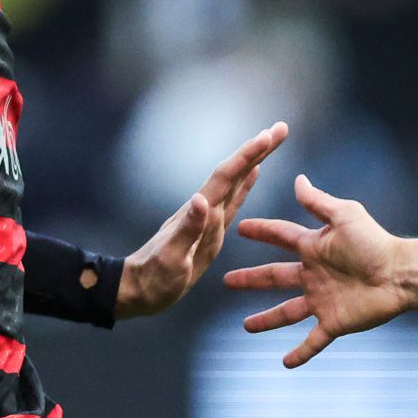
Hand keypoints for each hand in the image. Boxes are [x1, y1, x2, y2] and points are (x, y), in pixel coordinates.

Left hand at [118, 121, 289, 318]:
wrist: (137, 289)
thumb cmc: (154, 279)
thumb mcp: (171, 259)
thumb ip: (187, 230)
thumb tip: (200, 200)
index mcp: (200, 215)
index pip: (226, 178)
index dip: (246, 156)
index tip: (267, 136)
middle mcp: (206, 211)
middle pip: (234, 172)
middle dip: (257, 150)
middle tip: (281, 128)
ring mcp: (208, 219)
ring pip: (235, 182)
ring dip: (254, 160)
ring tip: (271, 141)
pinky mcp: (210, 229)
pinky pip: (232, 200)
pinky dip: (245, 184)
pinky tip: (252, 174)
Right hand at [225, 173, 413, 367]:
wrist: (400, 275)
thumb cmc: (375, 242)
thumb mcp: (344, 216)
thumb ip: (318, 203)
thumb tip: (298, 179)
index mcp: (314, 248)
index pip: (281, 237)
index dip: (261, 231)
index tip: (240, 228)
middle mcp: (314, 275)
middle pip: (274, 277)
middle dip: (251, 279)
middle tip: (226, 281)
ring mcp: (322, 301)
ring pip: (286, 313)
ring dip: (266, 320)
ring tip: (246, 326)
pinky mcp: (334, 323)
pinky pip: (313, 341)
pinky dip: (300, 353)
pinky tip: (284, 364)